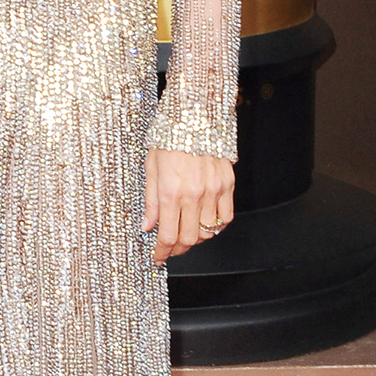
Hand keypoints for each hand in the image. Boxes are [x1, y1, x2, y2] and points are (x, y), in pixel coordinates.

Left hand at [143, 149, 233, 264]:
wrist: (195, 117)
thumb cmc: (169, 138)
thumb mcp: (151, 168)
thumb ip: (150, 201)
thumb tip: (147, 226)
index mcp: (170, 192)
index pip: (167, 235)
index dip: (162, 252)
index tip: (157, 257)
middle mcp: (193, 195)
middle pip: (189, 239)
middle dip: (177, 249)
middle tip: (170, 249)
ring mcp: (213, 191)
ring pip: (208, 231)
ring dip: (196, 239)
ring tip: (186, 234)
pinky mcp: (228, 185)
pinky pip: (226, 217)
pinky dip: (216, 226)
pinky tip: (206, 222)